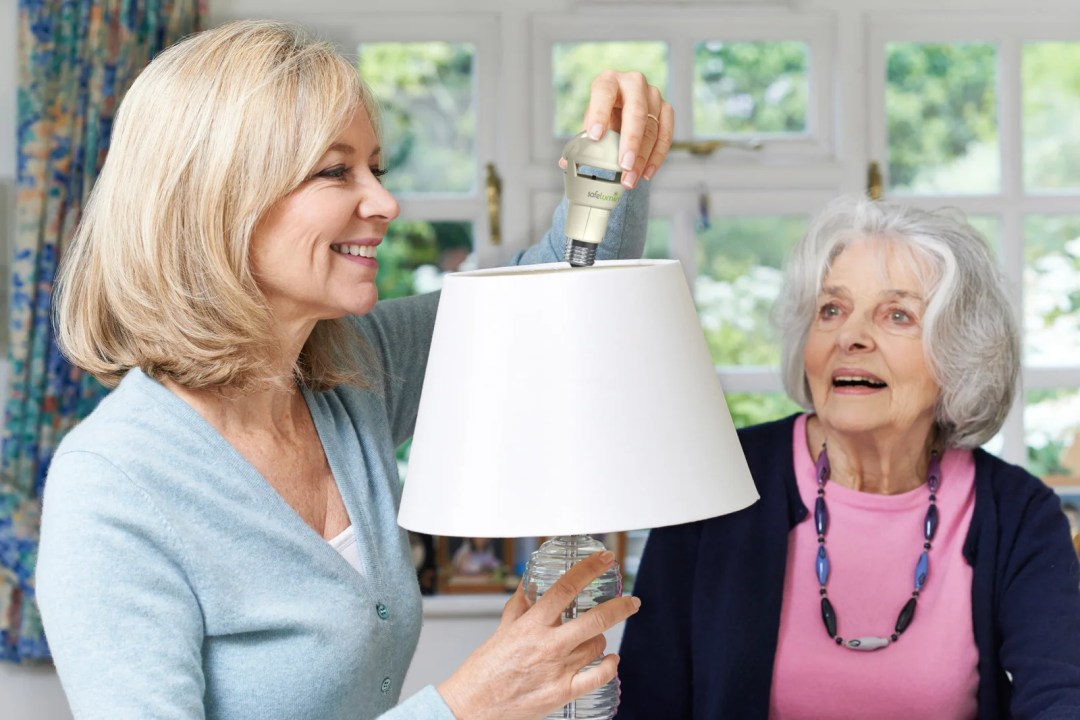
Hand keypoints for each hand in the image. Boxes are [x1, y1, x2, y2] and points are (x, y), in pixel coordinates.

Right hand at [436, 551, 640, 719]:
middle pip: (594, 619)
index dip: (589, 570)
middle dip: (619, 607)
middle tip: (631, 601)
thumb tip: (528, 586)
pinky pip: (598, 677)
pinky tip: (612, 660)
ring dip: (601, 639)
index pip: (566, 588)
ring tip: (595, 638)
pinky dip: (610, 666)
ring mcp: (558, 670)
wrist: (472, 707)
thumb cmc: (483, 672)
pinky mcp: (563, 693)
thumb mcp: (501, 631)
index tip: (605, 560)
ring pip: (596, 646)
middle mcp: (548, 645)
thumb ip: (519, 607)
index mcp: (531, 625)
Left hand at [562, 70, 673, 189]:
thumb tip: (566, 163)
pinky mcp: (666, 109)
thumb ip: (581, 141)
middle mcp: (633, 83)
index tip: (595, 136)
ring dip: (643, 157)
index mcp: (608, 81)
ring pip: (652, 127)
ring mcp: (653, 95)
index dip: (599, 114)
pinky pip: (666, 135)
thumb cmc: (603, 116)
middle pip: (636, 111)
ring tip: (631, 178)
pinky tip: (646, 173)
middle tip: (624, 165)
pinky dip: (657, 157)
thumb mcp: (590, 123)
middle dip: (630, 141)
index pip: (604, 93)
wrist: (622, 110)